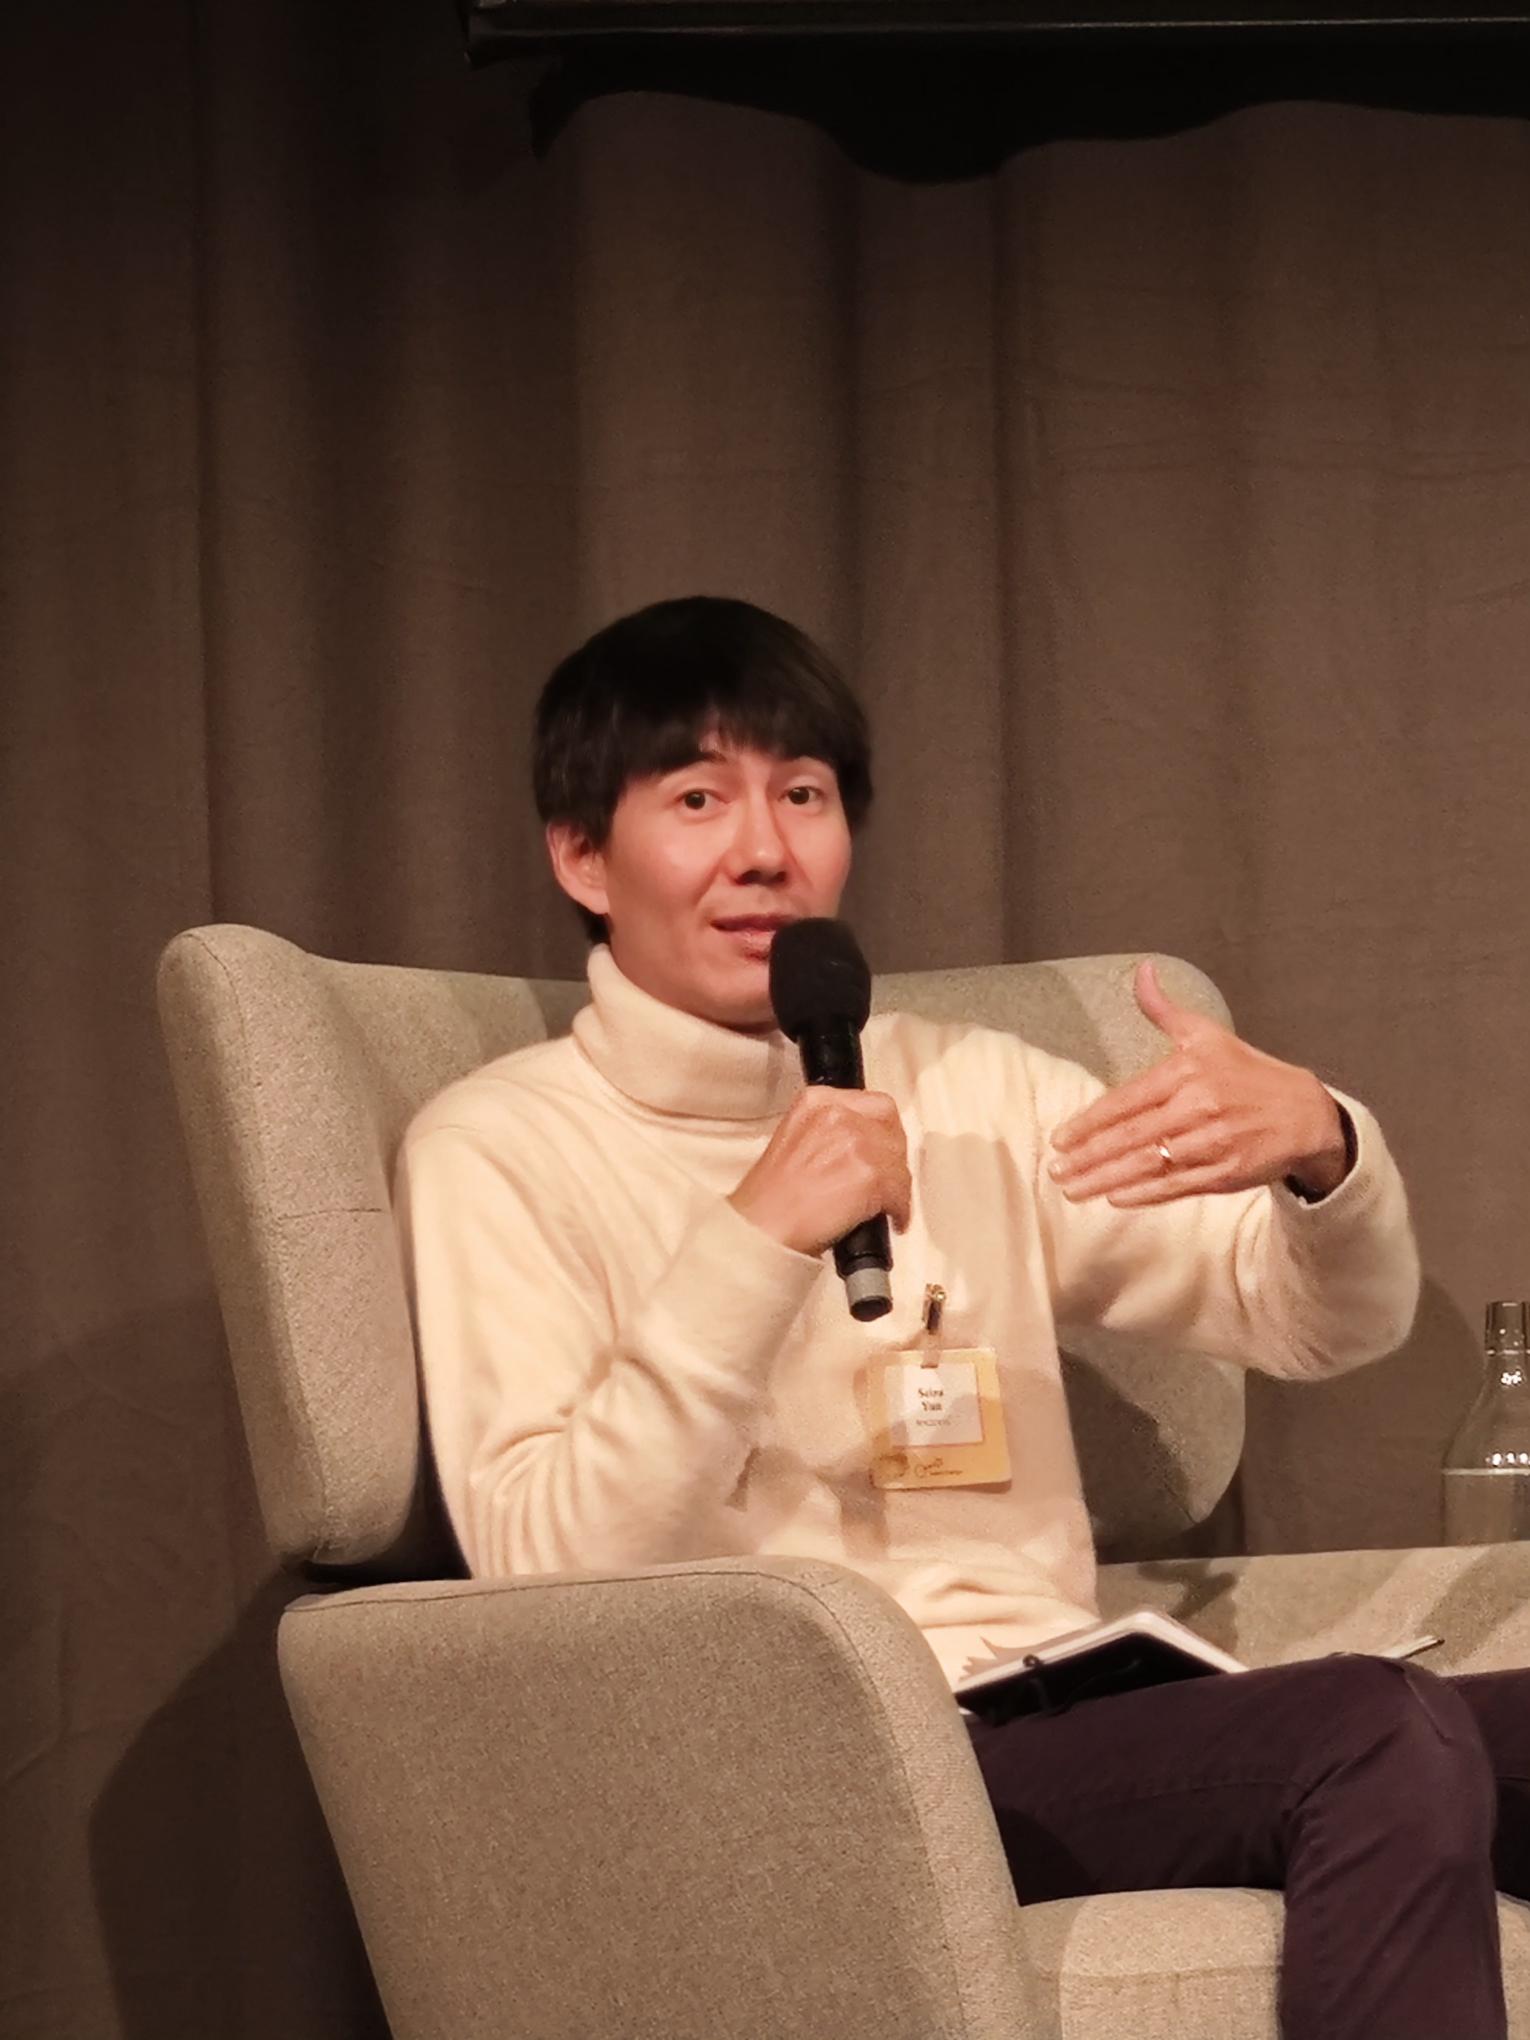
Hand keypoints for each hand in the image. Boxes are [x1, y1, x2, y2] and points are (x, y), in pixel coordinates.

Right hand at [729, 1086, 911, 1256]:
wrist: (760, 1229)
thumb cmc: (769, 1200)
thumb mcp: (794, 1140)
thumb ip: (829, 1133)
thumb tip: (863, 1146)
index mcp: (816, 1101)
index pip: (875, 1103)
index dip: (884, 1131)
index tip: (885, 1147)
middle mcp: (837, 1115)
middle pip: (891, 1130)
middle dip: (894, 1158)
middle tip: (889, 1179)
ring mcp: (854, 1143)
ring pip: (899, 1163)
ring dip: (897, 1187)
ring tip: (887, 1205)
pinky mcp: (869, 1175)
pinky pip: (901, 1193)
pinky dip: (899, 1210)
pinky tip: (890, 1219)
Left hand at [1047, 960, 1348, 1206]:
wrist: (1306, 1114)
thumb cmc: (1248, 1074)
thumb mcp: (1208, 1035)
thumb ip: (1165, 1010)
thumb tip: (1142, 971)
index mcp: (1187, 1073)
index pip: (1126, 1102)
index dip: (1090, 1123)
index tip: (1060, 1139)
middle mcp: (1198, 1109)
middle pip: (1132, 1138)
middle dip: (1089, 1157)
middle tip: (1055, 1171)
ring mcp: (1212, 1144)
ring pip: (1149, 1166)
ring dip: (1107, 1180)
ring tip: (1073, 1189)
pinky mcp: (1227, 1174)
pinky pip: (1177, 1186)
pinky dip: (1145, 1194)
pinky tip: (1116, 1199)